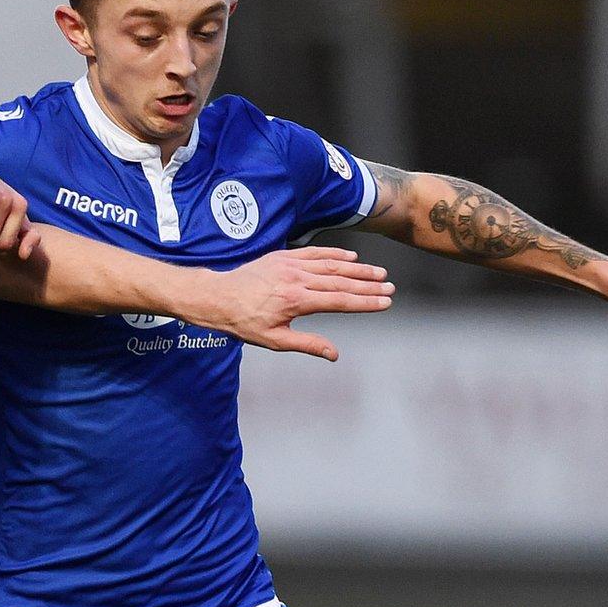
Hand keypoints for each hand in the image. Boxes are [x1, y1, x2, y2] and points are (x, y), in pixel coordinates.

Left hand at [204, 247, 394, 360]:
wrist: (218, 297)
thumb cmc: (243, 322)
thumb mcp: (274, 340)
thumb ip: (307, 344)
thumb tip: (333, 354)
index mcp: (296, 301)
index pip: (340, 301)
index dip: (365, 302)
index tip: (384, 302)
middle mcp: (296, 279)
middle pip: (341, 281)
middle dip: (368, 285)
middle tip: (389, 288)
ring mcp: (290, 265)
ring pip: (331, 265)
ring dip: (357, 269)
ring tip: (378, 273)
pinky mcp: (283, 256)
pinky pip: (314, 252)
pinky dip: (334, 254)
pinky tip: (351, 257)